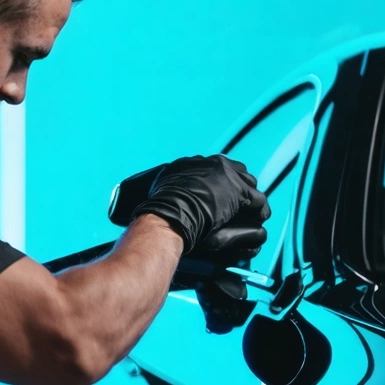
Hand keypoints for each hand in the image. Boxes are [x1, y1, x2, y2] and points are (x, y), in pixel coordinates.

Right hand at [129, 154, 269, 254]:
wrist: (167, 215)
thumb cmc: (155, 213)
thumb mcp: (153, 198)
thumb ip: (157, 197)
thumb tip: (126, 209)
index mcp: (188, 165)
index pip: (210, 170)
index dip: (217, 186)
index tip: (217, 198)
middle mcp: (209, 163)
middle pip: (233, 172)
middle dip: (237, 189)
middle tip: (237, 207)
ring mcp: (226, 176)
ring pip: (247, 186)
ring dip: (248, 202)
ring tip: (250, 216)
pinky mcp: (239, 191)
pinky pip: (256, 201)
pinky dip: (257, 211)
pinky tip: (257, 220)